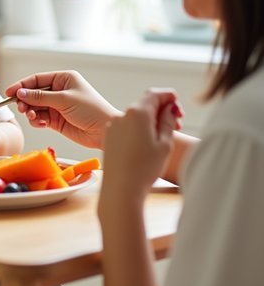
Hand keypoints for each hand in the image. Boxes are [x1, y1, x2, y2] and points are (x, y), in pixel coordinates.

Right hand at [4, 70, 120, 148]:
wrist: (104, 131)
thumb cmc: (91, 110)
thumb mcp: (64, 100)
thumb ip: (40, 97)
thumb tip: (20, 93)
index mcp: (63, 79)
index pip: (37, 79)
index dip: (22, 85)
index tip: (8, 93)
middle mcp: (59, 90)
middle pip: (33, 94)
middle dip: (25, 101)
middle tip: (21, 109)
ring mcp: (58, 106)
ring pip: (35, 107)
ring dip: (31, 113)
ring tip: (33, 118)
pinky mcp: (57, 120)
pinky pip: (41, 118)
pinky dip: (38, 122)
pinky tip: (43, 124)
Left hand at [99, 89, 182, 209]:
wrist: (120, 191)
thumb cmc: (145, 169)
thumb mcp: (165, 144)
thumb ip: (168, 122)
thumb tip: (169, 108)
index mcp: (137, 113)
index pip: (154, 94)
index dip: (167, 95)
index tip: (176, 99)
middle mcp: (122, 115)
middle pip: (144, 104)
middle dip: (160, 108)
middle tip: (176, 121)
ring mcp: (113, 126)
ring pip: (134, 116)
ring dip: (148, 119)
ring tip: (162, 135)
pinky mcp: (109, 137)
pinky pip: (126, 126)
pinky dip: (137, 128)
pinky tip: (146, 143)